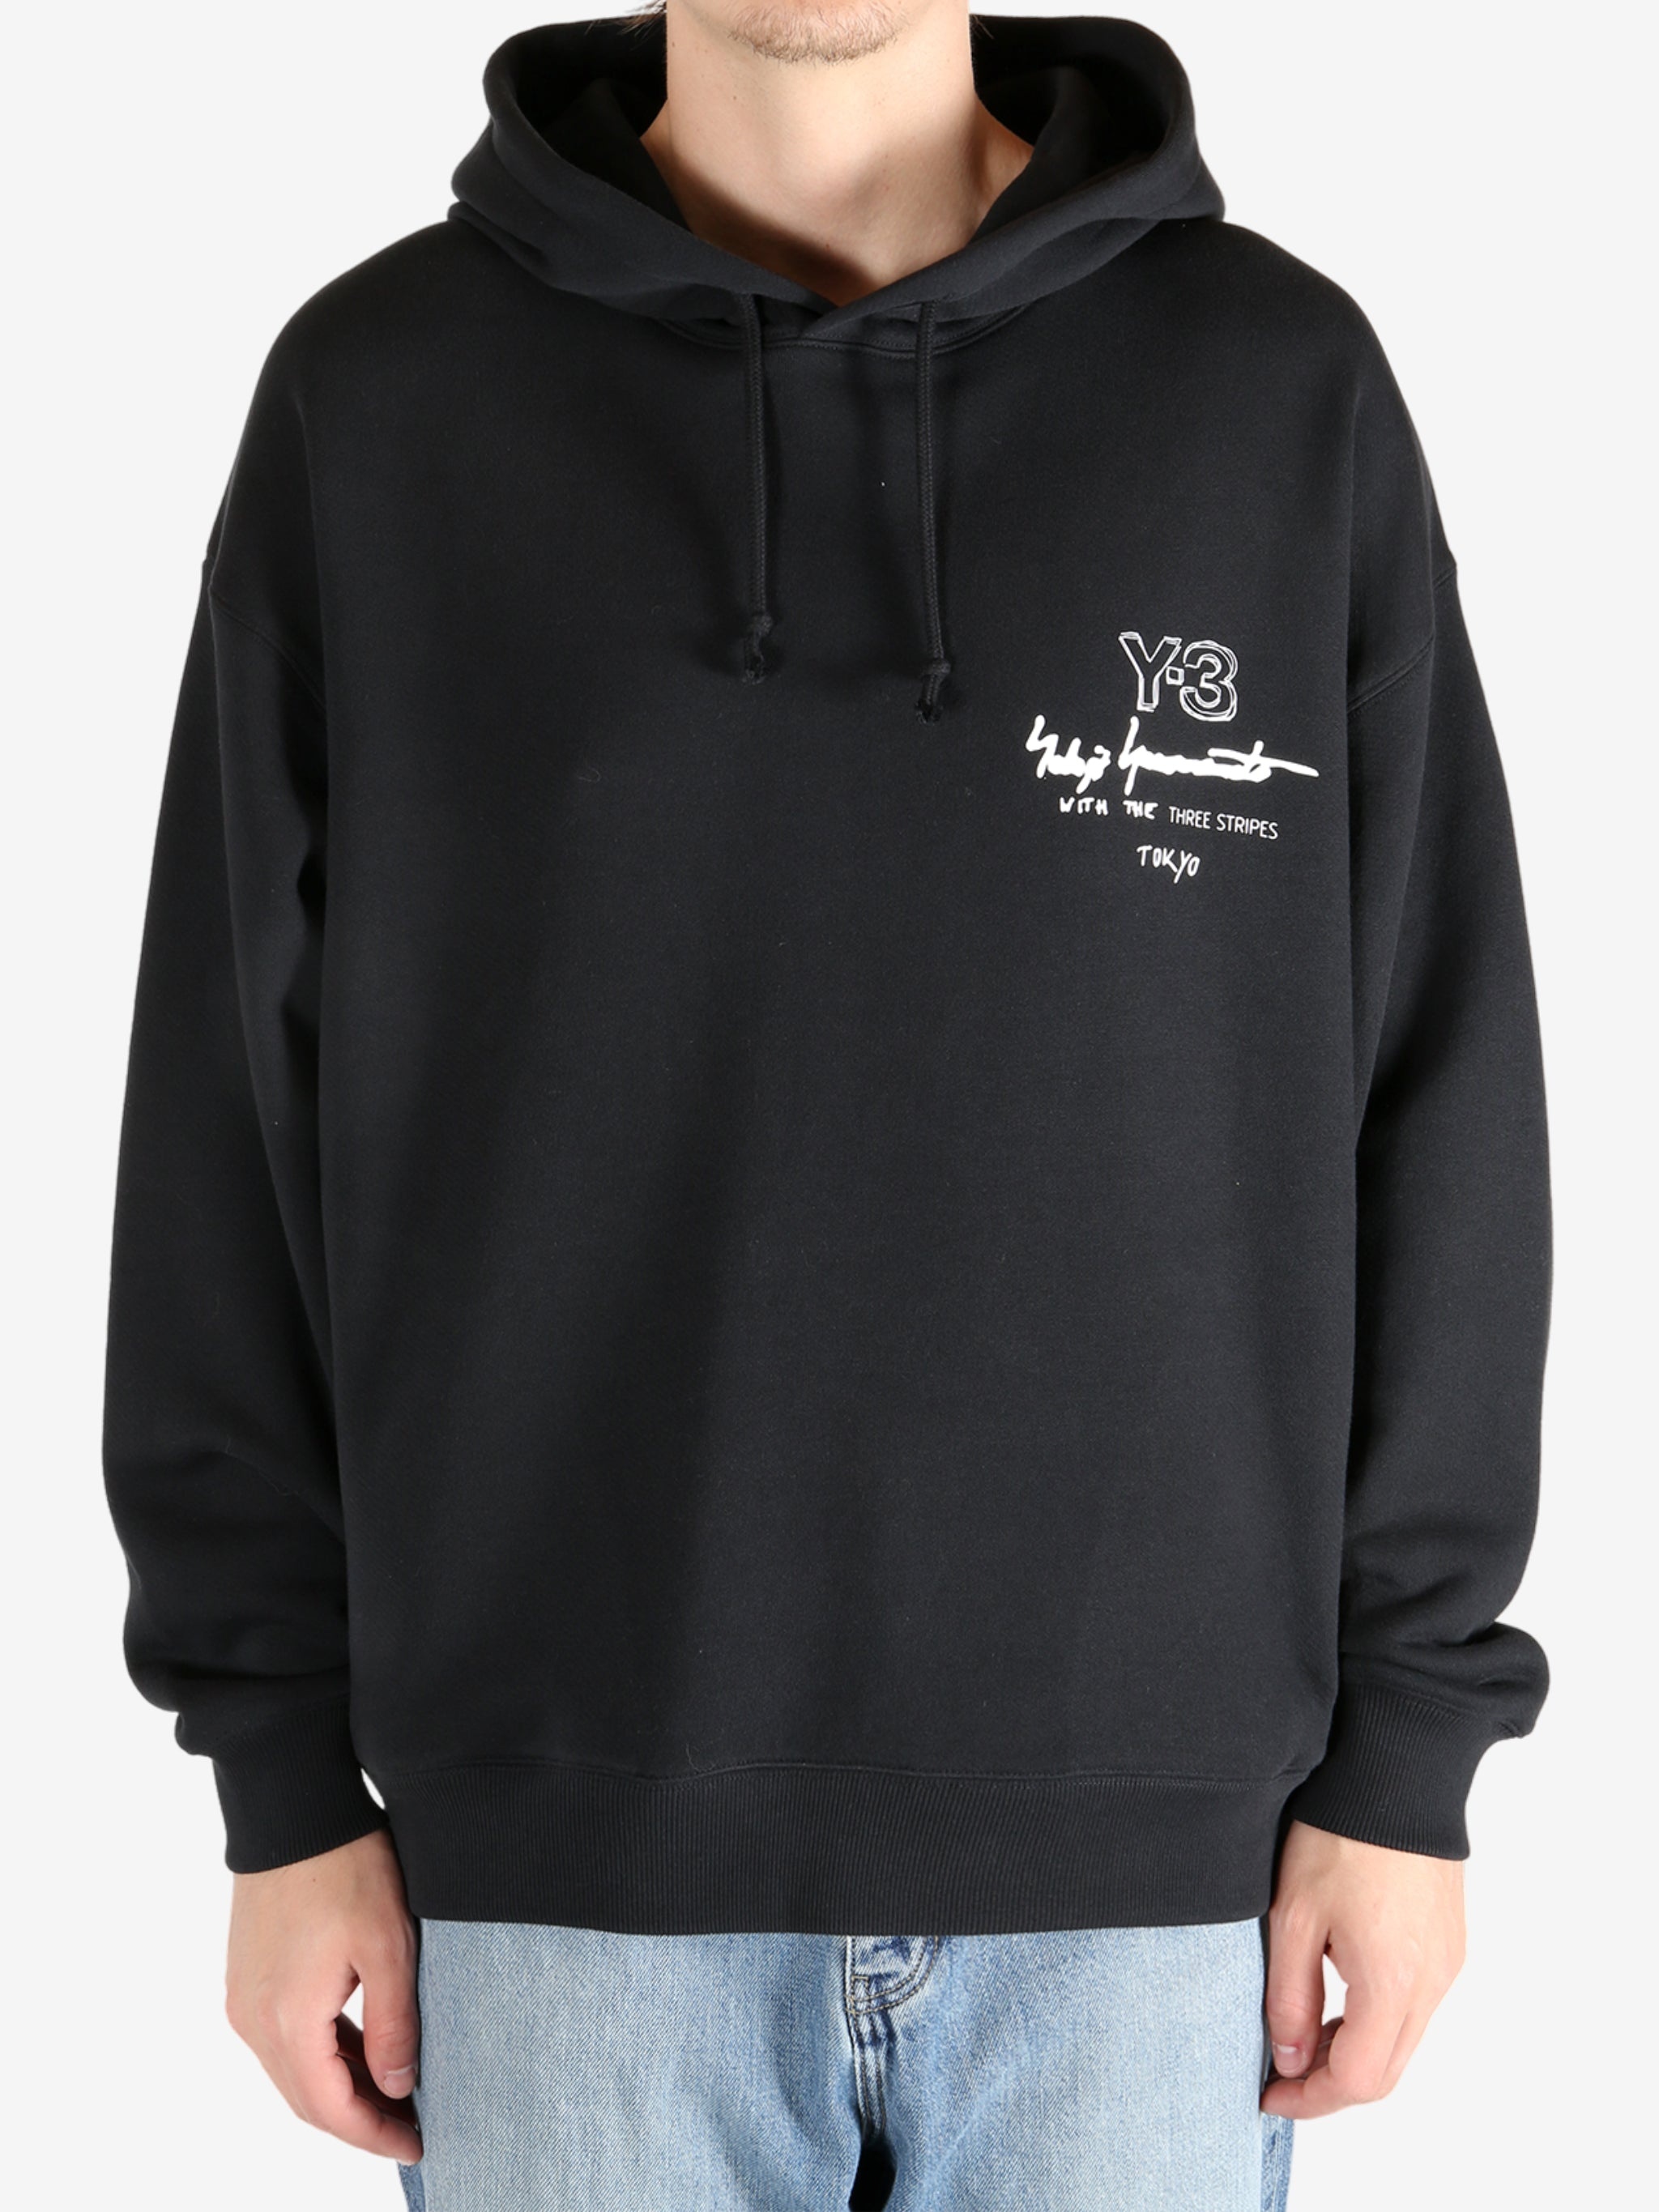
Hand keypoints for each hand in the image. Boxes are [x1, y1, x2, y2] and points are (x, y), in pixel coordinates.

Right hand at [225, 1826, 421, 2160]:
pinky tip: (359, 2048)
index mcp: (288, 2019)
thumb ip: (393, 2024)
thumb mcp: (388, 1945)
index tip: (418, 2144)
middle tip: (410, 2126)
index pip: (331, 2108)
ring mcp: (244, 1998)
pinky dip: (320, 2055)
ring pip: (293, 2071)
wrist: (294, 1807)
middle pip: (307, 2099)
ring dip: (340, 2088)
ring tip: (393, 2092)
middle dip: (359, 2120)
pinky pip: (282, 2039)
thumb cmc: (345, 1865)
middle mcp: (254, 2019)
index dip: (375, 2135)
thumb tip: (396, 2086)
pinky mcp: (246, 1977)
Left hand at [1261, 1819, 1464, 2118]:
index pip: (1359, 2080)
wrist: (1396, 1773)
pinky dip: (1378, 2019)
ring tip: (1301, 2033)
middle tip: (1279, 2071)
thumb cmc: (1341, 1834)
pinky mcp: (1450, 1943)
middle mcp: (1432, 1983)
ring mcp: (1447, 1963)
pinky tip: (1339, 1997)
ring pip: (1403, 2041)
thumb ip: (1291, 1997)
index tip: (1268, 2094)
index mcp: (1394, 1984)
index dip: (1310, 2100)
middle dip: (1331, 2083)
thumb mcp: (1294, 1916)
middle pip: (1387, 2071)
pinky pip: (1416, 2006)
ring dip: (1355, 2051)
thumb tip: (1292, 2060)